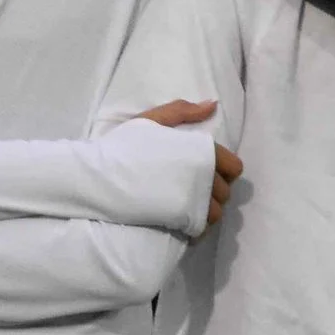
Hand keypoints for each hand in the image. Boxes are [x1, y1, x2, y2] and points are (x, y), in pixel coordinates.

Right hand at [132, 95, 238, 231]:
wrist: (100, 178)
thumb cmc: (122, 147)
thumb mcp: (151, 120)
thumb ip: (183, 111)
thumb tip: (212, 105)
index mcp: (202, 149)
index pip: (234, 167)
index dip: (222, 171)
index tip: (204, 173)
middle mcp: (205, 174)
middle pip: (225, 193)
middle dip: (212, 193)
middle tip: (190, 191)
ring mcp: (196, 199)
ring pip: (217, 214)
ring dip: (205, 212)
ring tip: (185, 208)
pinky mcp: (184, 219)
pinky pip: (203, 229)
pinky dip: (196, 228)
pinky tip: (180, 222)